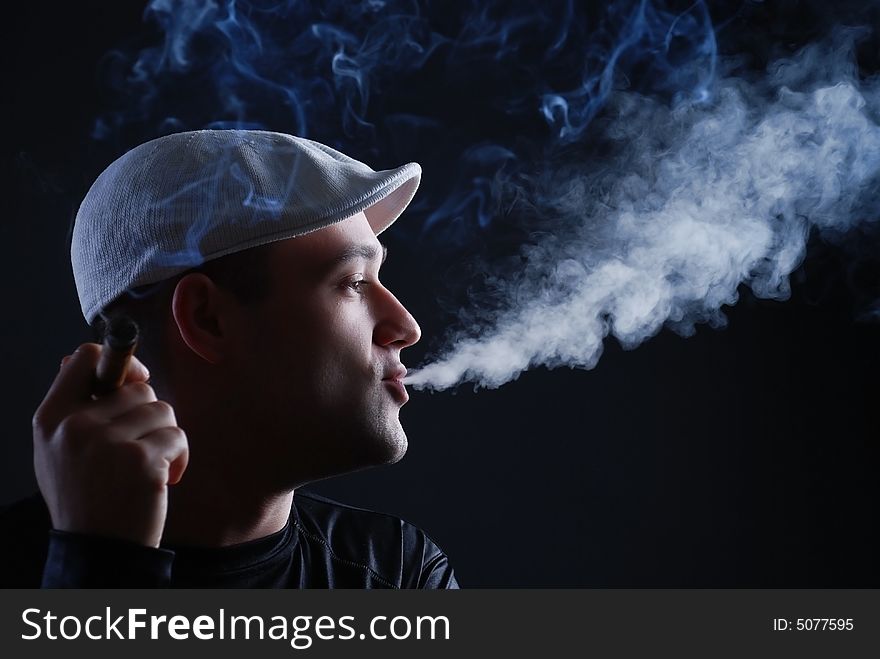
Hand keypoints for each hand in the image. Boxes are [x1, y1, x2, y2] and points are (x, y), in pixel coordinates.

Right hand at [32, 343, 188, 547]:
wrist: (99, 549)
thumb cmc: (84, 497)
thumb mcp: (57, 450)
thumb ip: (73, 407)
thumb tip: (90, 358)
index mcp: (50, 419)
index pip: (84, 358)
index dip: (120, 363)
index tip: (136, 379)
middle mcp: (75, 427)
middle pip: (138, 388)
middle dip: (149, 415)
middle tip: (139, 448)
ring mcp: (108, 443)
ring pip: (162, 410)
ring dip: (165, 436)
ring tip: (149, 466)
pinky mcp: (141, 461)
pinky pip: (177, 436)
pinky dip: (179, 457)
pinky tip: (163, 480)